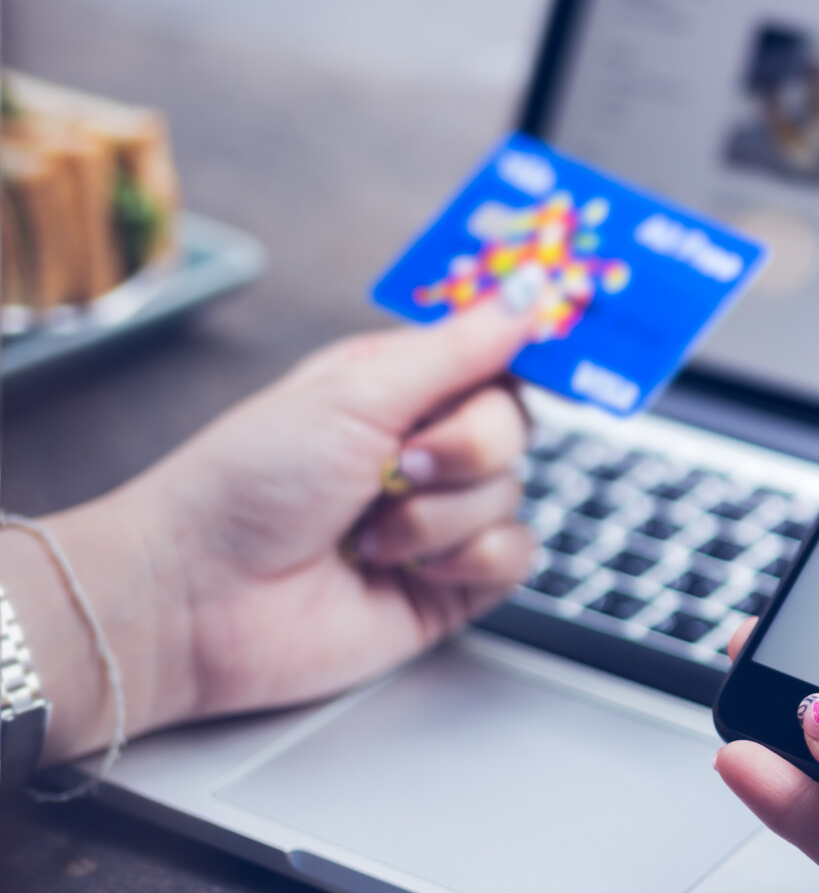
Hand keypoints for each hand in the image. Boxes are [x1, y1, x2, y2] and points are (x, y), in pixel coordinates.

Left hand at [2, 299, 538, 763]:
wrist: (197, 600)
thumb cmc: (247, 483)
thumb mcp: (355, 394)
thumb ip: (458, 348)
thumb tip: (530, 292)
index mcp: (402, 386)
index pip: (497, 357)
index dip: (523, 357)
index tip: (546, 357)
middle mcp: (426, 446)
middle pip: (515, 427)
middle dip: (465, 448)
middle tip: (399, 464)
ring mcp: (440, 517)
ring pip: (513, 494)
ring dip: (440, 517)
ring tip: (367, 533)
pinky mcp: (449, 583)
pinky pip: (512, 558)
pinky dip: (466, 562)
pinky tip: (404, 569)